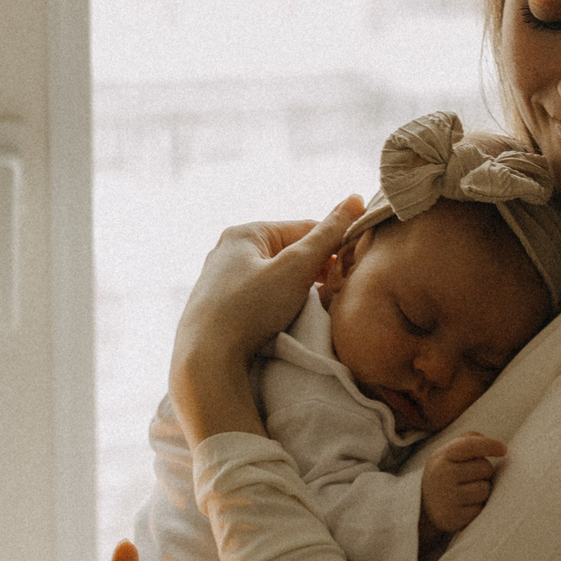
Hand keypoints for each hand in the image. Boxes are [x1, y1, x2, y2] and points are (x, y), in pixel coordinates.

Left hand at [169, 196, 365, 444]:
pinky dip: (280, 303)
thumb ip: (327, 235)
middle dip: (316, 269)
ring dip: (300, 289)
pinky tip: (288, 320)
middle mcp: (228, 251)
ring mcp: (221, 280)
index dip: (334, 245)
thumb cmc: (249, 310)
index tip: (354, 267)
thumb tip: (356, 198)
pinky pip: (260, 296)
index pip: (304, 228)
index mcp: (245, 232)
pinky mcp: (218, 307)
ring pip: (276, 276)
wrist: (205, 361)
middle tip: (337, 290)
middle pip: (289, 252)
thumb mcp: (296, 268)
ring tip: (315, 308)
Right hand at [420, 432, 505, 542]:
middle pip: (485, 467)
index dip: (489, 445)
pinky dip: (477, 507)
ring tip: (467, 491)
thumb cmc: (445, 473)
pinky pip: (480, 509)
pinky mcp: (453, 518)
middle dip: (484, 471)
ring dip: (482, 490)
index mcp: (442, 457)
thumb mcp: (448, 453)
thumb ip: (468, 441)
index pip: (469, 445)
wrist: (423, 506)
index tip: (503, 450)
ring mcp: (447, 498)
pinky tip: (464, 505)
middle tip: (470, 476)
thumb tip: (491, 444)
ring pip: (485, 489)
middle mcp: (442, 476)